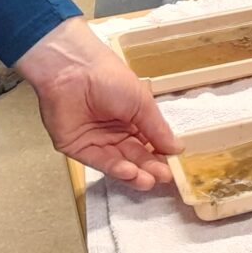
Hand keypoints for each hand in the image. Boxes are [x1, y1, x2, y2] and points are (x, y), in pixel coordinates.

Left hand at [14, 18, 180, 189]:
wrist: (73, 72)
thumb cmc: (110, 79)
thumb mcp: (142, 103)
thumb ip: (158, 129)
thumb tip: (177, 149)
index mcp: (131, 118)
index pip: (149, 142)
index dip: (161, 154)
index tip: (174, 166)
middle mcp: (114, 131)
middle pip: (135, 154)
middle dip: (150, 167)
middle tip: (164, 178)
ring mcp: (96, 141)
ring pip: (118, 162)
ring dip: (134, 173)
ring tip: (149, 181)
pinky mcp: (77, 149)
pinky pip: (99, 162)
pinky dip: (115, 169)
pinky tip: (130, 173)